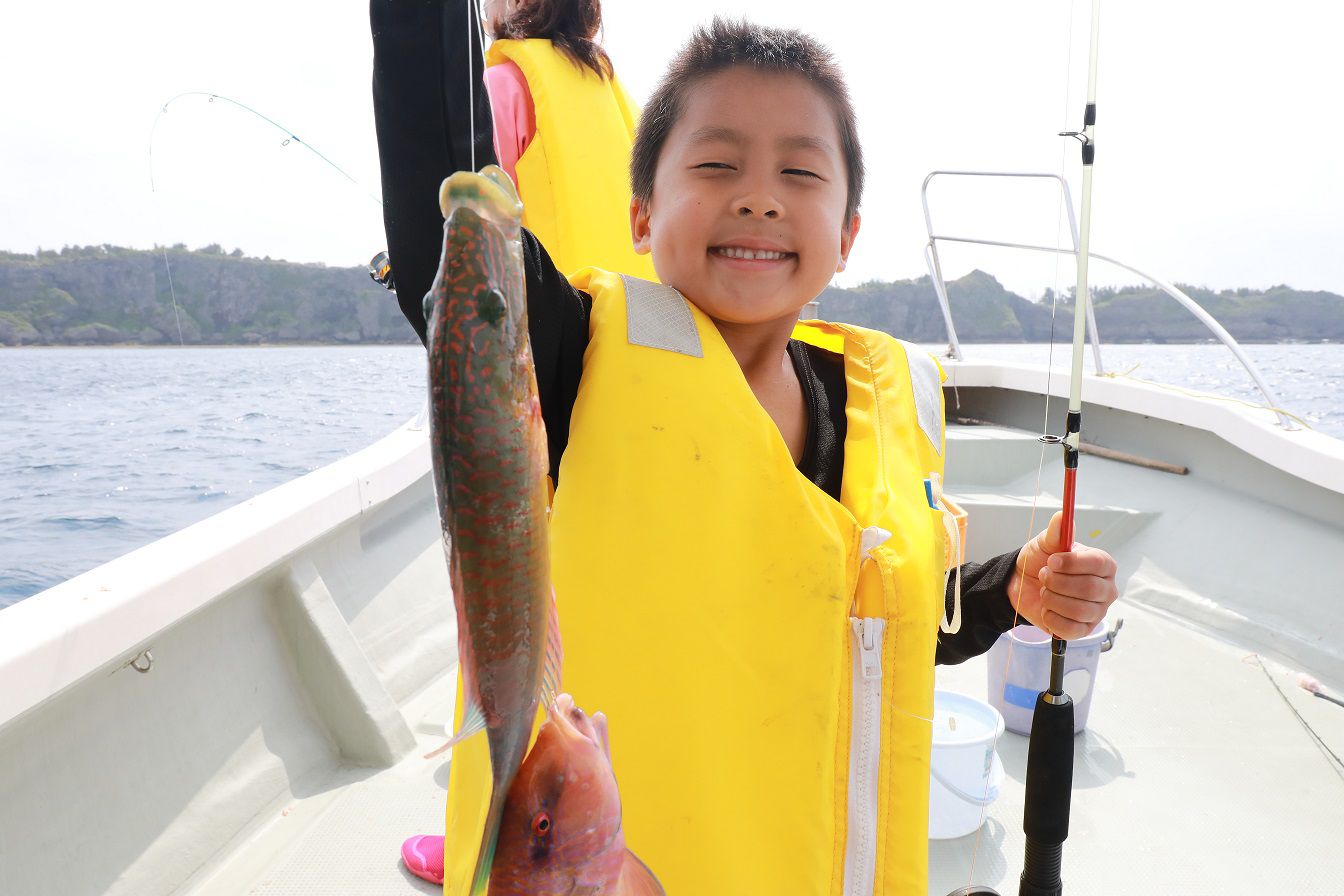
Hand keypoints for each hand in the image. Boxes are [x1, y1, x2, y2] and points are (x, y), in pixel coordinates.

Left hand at [1007, 511, 1118, 639]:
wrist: (1022, 585)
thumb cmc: (1040, 562)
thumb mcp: (1044, 544)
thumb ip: (1055, 532)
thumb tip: (1062, 516)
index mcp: (1102, 565)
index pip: (1100, 563)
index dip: (1074, 563)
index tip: (1052, 560)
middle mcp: (1106, 589)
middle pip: (1090, 589)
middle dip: (1059, 582)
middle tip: (1044, 576)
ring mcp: (1096, 611)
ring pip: (1080, 610)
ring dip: (1053, 599)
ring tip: (1045, 591)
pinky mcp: (1083, 630)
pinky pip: (1071, 629)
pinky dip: (1052, 618)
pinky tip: (1046, 609)